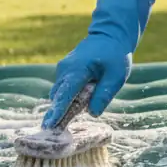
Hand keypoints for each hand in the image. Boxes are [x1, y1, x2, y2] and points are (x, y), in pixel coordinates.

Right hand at [42, 0, 154, 127]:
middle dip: (59, 113)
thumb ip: (104, 94)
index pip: (65, 94)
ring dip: (66, 104)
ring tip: (74, 112)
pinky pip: (63, 89)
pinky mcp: (63, 72)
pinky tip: (82, 97)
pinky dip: (69, 97)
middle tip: (57, 131)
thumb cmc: (115, 55)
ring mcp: (62, 70)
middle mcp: (64, 70)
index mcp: (78, 69)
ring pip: (60, 94)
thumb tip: (93, 113)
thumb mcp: (117, 76)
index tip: (49, 125)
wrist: (109, 35)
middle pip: (58, 97)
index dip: (58, 111)